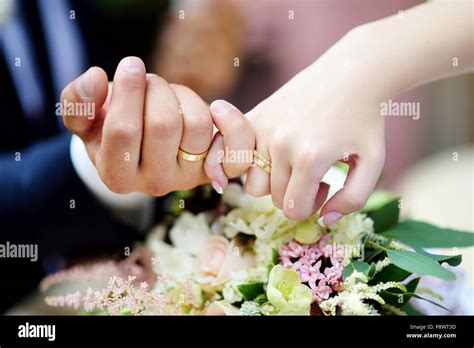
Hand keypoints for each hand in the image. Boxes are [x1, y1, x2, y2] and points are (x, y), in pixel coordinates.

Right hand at [61, 57, 252, 195]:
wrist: (142, 150)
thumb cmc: (110, 130)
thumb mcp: (84, 120)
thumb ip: (77, 102)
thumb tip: (95, 79)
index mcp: (117, 174)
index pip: (123, 130)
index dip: (128, 91)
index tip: (131, 64)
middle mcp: (154, 183)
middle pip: (163, 125)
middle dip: (155, 89)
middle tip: (149, 80)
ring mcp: (187, 179)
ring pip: (197, 125)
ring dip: (184, 96)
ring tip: (169, 95)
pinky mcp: (213, 169)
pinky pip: (235, 149)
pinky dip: (232, 123)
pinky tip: (218, 108)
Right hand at [208, 30, 385, 222]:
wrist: (352, 73)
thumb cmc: (365, 121)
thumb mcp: (373, 163)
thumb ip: (353, 200)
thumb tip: (324, 221)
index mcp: (310, 159)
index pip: (292, 209)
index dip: (311, 206)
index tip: (326, 186)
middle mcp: (280, 144)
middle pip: (273, 197)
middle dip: (295, 193)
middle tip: (316, 172)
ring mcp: (263, 128)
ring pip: (253, 181)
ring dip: (272, 181)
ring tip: (294, 161)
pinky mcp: (254, 116)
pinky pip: (237, 155)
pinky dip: (249, 162)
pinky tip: (271, 152)